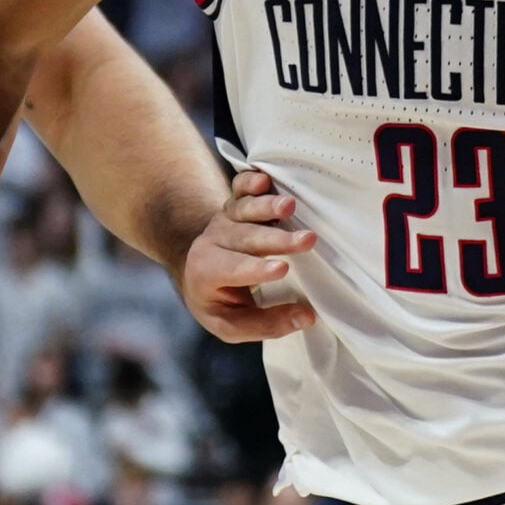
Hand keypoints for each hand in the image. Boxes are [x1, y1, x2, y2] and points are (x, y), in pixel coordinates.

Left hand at [176, 171, 317, 341]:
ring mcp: (225, 219)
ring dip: (267, 206)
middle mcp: (215, 241)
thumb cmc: (219, 301)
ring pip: (243, 209)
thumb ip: (267, 324)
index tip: (283, 269)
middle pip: (245, 238)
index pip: (233, 271)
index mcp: (208, 273)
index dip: (256, 270)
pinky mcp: (235, 202)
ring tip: (289, 206)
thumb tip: (307, 316)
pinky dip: (250, 181)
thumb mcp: (232, 324)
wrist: (196, 267)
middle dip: (277, 239)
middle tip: (308, 240)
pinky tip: (264, 179)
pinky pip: (239, 187)